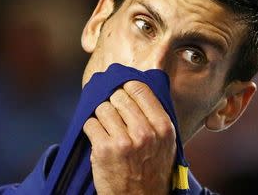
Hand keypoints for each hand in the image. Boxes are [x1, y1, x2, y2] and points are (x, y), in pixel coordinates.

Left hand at [83, 80, 176, 194]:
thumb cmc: (153, 170)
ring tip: (108, 128)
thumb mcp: (167, 142)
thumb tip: (137, 87)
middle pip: (118, 96)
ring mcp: (123, 142)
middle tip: (115, 114)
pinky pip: (90, 123)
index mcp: (163, 126)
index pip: (139, 88)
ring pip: (102, 108)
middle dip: (113, 102)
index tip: (123, 92)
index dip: (127, 87)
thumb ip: (156, 116)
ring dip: (101, 116)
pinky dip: (92, 128)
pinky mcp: (103, 150)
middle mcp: (145, 132)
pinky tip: (99, 138)